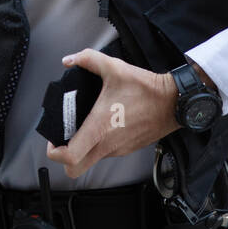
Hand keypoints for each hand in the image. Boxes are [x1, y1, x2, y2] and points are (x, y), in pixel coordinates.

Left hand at [45, 48, 180, 178]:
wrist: (174, 102)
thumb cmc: (146, 89)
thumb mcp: (114, 67)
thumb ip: (88, 59)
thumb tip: (70, 60)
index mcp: (99, 127)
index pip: (70, 156)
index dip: (54, 152)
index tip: (53, 139)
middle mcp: (107, 144)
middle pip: (76, 169)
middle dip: (64, 159)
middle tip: (63, 140)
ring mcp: (118, 150)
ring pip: (91, 161)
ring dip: (82, 151)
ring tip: (83, 128)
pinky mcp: (128, 149)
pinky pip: (106, 154)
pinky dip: (98, 145)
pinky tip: (103, 126)